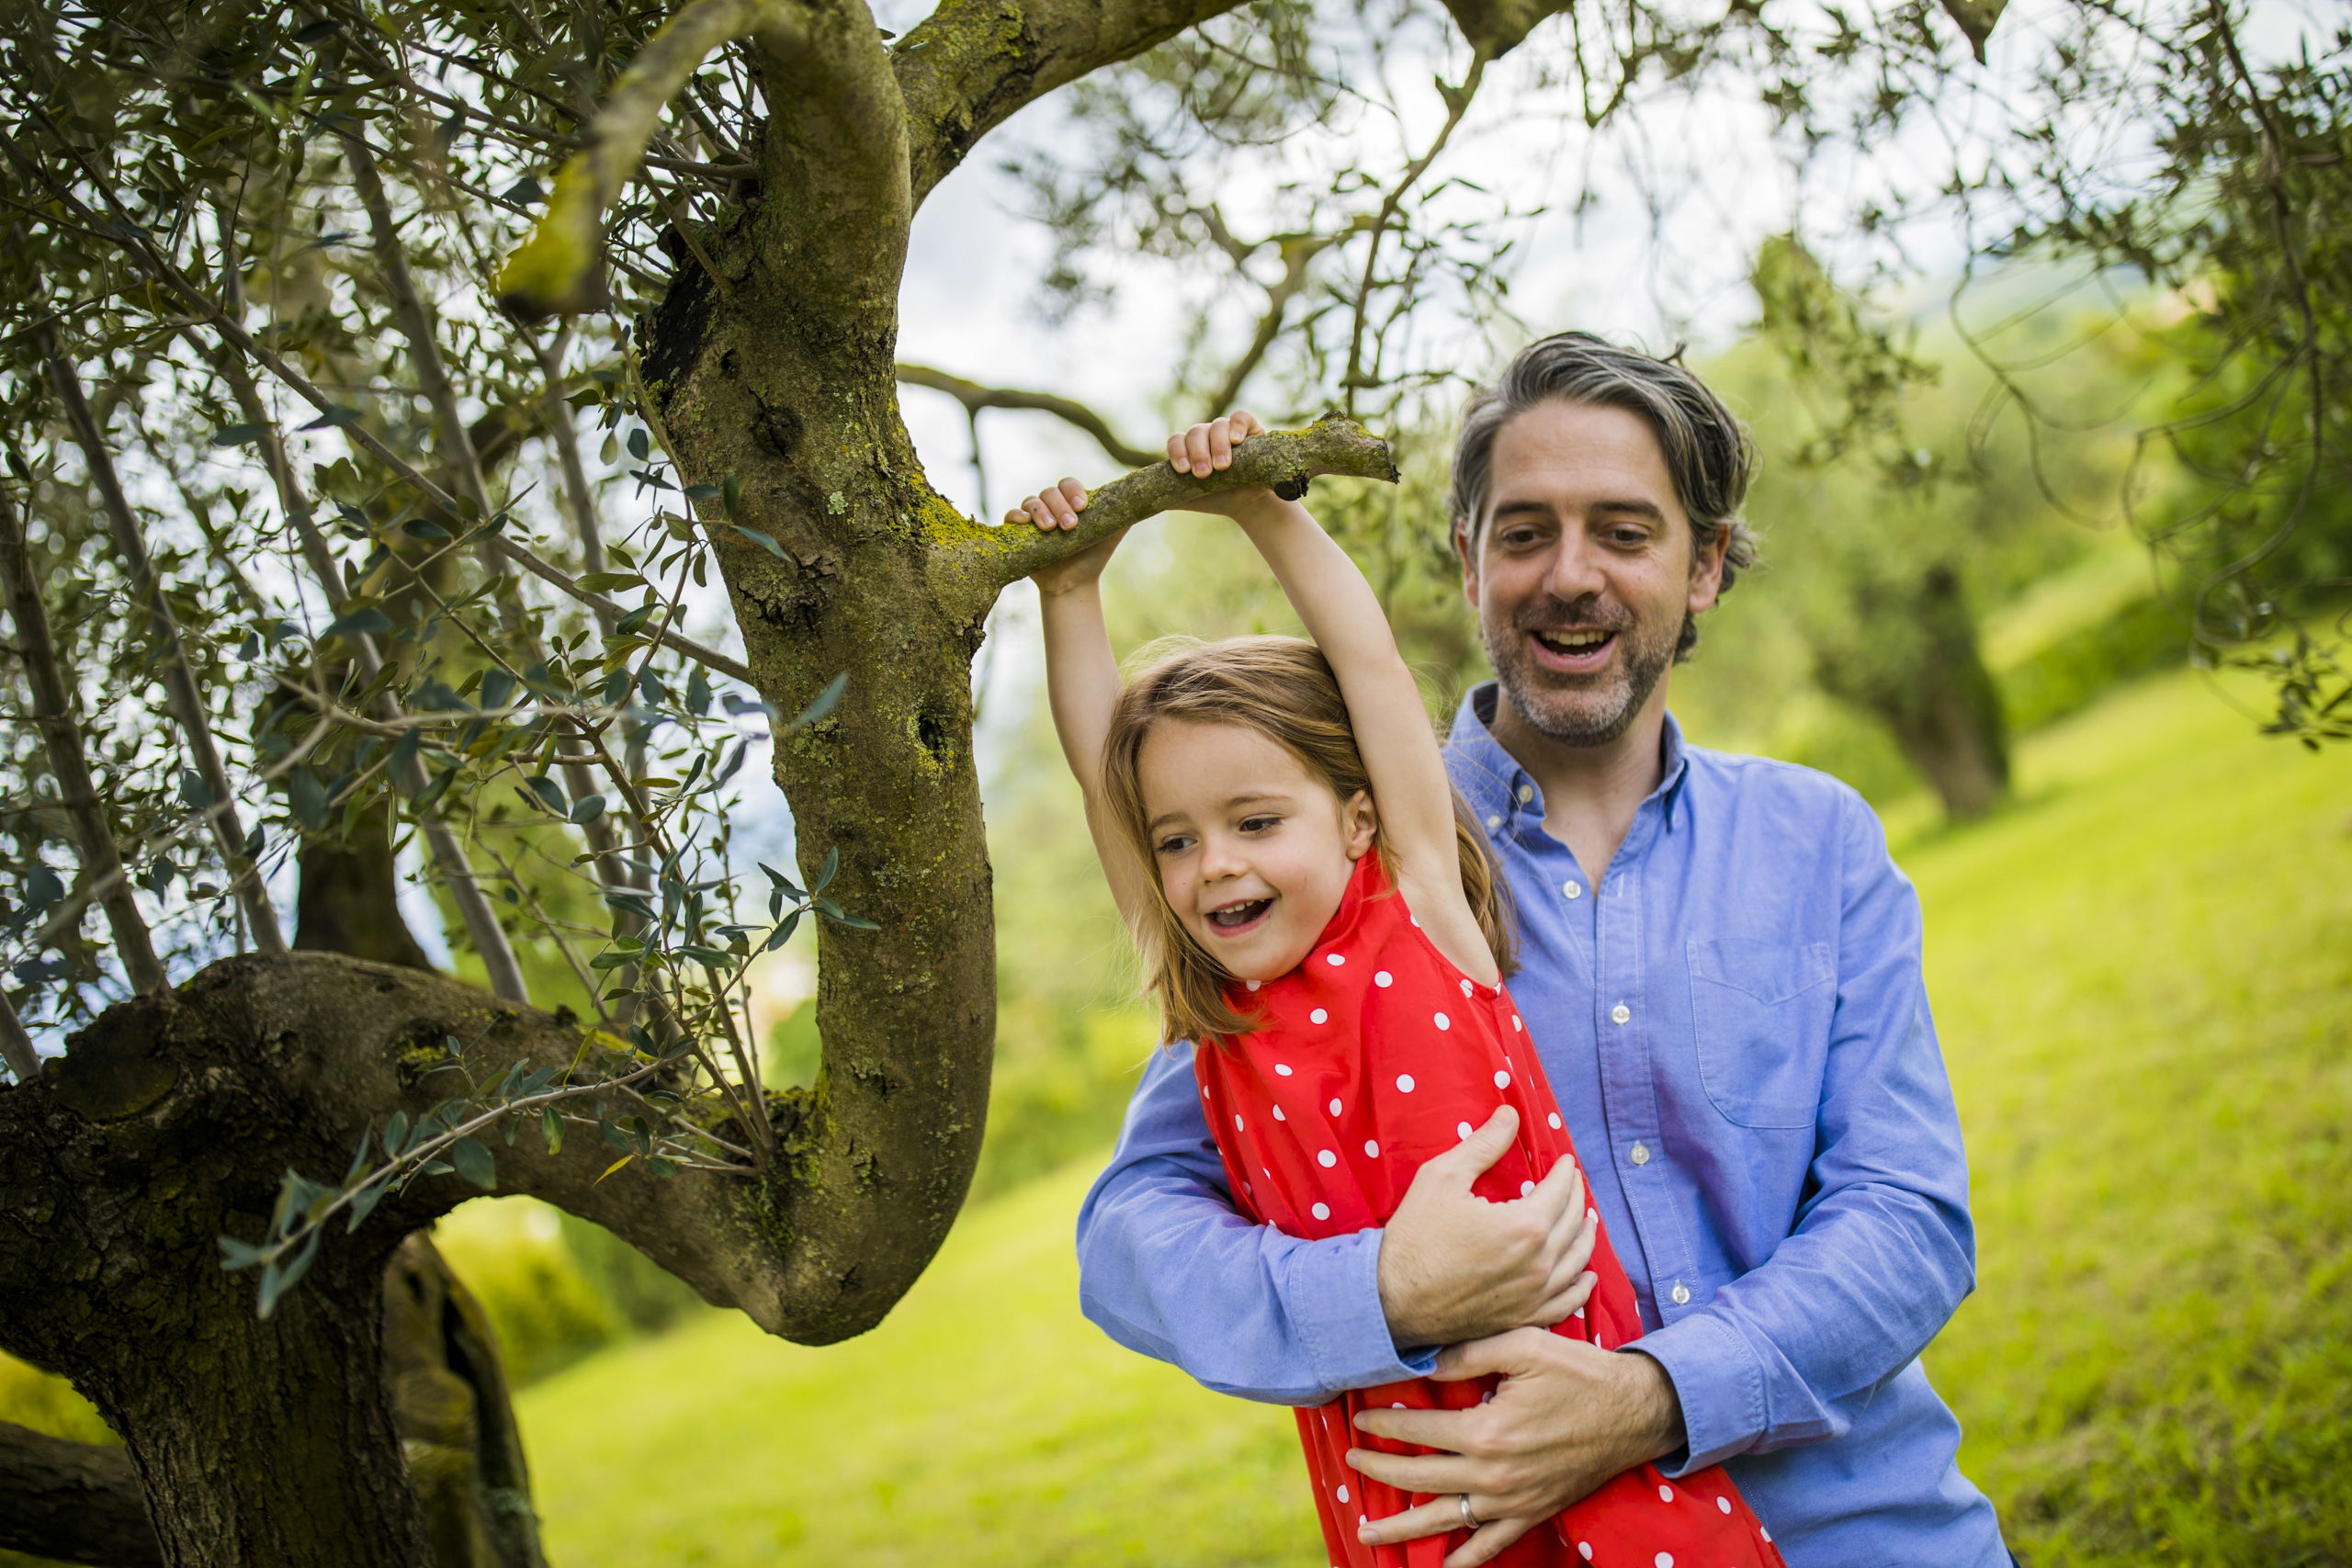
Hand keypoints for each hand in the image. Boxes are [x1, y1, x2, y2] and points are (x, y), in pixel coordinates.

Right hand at [1012, 479, 1125, 596]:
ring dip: (1040, 512)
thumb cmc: (1094, 554)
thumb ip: (1125, 514)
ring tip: (1051, 528)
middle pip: (1050, 493)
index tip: (1083, 506)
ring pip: (1031, 502)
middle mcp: (1051, 504)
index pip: (1068, 484)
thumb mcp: (1111, 533)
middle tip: (1071, 525)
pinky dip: (1016, 516)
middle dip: (1060, 506)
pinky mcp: (1017, 531)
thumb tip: (1148, 497)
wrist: (1075, 583)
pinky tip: (1025, 523)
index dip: (1073, 491)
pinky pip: (1011, 516)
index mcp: (1070, 500)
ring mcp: (1033, 516)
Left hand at [1166, 411, 1282, 519]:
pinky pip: (1240, 416)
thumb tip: (1138, 503)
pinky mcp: (1250, 428)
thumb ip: (1166, 496)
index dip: (1177, 452)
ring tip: (1222, 466)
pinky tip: (1237, 440)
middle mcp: (1205, 435)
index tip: (1183, 471)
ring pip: (1217, 425)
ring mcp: (1226, 430)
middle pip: (1195, 432)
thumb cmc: (1215, 498)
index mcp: (1187, 448)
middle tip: (1204, 474)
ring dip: (1218, 445)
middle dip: (1198, 452)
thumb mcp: (1188, 498)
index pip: (1176, 441)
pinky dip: (1237, 425)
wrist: (1245, 503)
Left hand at [1344, 1333, 1686, 1567]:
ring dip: (1401, 1528)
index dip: (1383, 1423)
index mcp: (1487, 1431)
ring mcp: (1513, 1501)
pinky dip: (1464, 1560)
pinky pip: (1492, 1545)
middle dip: (1379, 1471)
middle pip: (1419, 1478)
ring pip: (1444, 1521)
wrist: (1635, 1411)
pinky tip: (1440, 1567)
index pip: (1418, 1429)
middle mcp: (1494, 1474)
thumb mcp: (1524, 1345)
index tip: (1359, 1416)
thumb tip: (1422, 1360)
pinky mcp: (1533, 1514)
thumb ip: (1468, 1353)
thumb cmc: (1580, 1372)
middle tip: (1351, 1461)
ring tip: (1365, 1532)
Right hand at [1377, 1107, 1598, 1348]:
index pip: (1560, 1191)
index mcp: (1526, 1225)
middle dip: (1577, 1198)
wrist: (1392, 1300)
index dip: (1565, 1172)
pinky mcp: (1524, 1318)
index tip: (1565, 1162)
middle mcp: (1540, 1262)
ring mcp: (1534, 1295)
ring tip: (1587, 1221)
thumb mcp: (1443, 1177)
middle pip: (1574, 1223)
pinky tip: (1585, 1278)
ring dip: (1586, 1236)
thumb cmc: (1415, 1236)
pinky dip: (1581, 1287)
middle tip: (1574, 1184)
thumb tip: (1510, 1115)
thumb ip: (1483, 1145)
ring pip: (1577, 1261)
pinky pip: (1567, 1303)